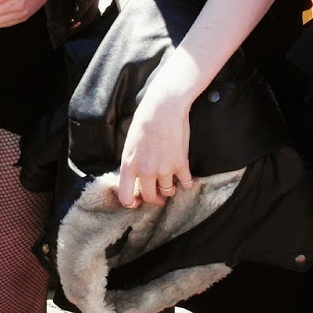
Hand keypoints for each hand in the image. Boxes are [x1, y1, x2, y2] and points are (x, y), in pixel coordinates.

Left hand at [116, 87, 195, 208]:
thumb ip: (131, 163)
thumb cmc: (144, 122)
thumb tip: (135, 178)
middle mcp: (145, 171)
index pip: (126, 198)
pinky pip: (186, 183)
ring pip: (168, 191)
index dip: (132, 203)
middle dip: (155, 199)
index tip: (138, 201)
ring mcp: (164, 169)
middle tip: (158, 196)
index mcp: (128, 166)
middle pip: (150, 198)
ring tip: (170, 181)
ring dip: (169, 188)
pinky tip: (185, 177)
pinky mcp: (181, 164)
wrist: (163, 108)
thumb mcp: (129, 145)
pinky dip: (186, 182)